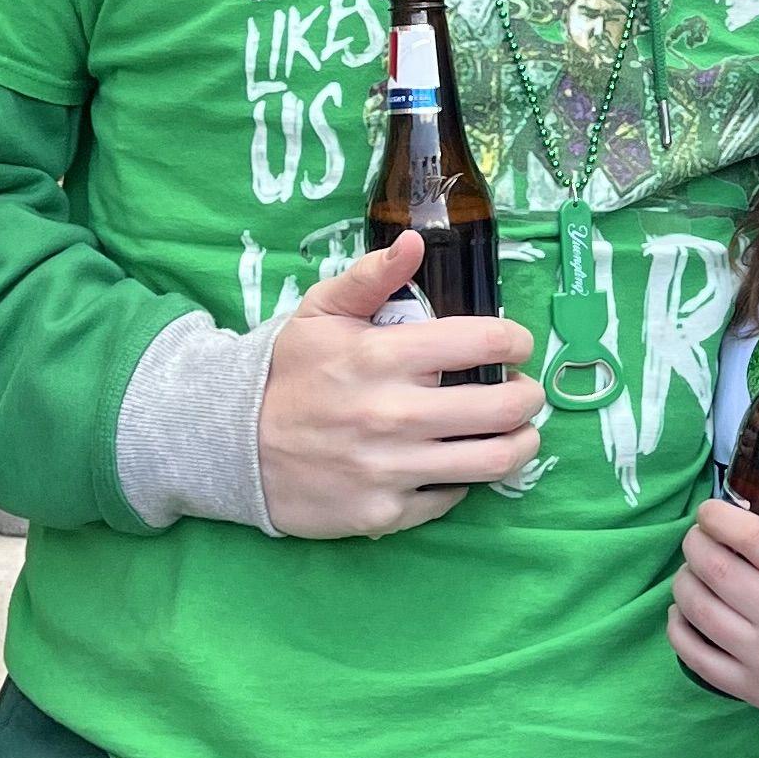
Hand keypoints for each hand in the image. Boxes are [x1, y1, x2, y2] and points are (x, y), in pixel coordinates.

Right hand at [255, 233, 542, 535]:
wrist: (229, 444)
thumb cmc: (285, 373)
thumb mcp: (319, 312)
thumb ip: (371, 277)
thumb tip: (416, 244)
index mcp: (383, 356)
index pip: (485, 341)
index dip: (516, 340)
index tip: (516, 345)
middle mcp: (393, 414)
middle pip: (506, 407)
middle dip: (529, 395)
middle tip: (524, 391)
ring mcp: (390, 469)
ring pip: (494, 461)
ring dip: (521, 443)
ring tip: (517, 432)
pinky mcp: (384, 513)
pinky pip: (450, 498)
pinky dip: (462, 481)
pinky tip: (454, 463)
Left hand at [669, 499, 758, 744]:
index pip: (754, 538)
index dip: (719, 517)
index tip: (710, 511)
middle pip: (717, 569)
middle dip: (696, 543)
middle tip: (698, 538)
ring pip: (698, 609)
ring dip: (684, 582)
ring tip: (692, 573)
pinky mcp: (752, 690)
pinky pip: (695, 656)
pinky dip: (679, 628)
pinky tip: (685, 613)